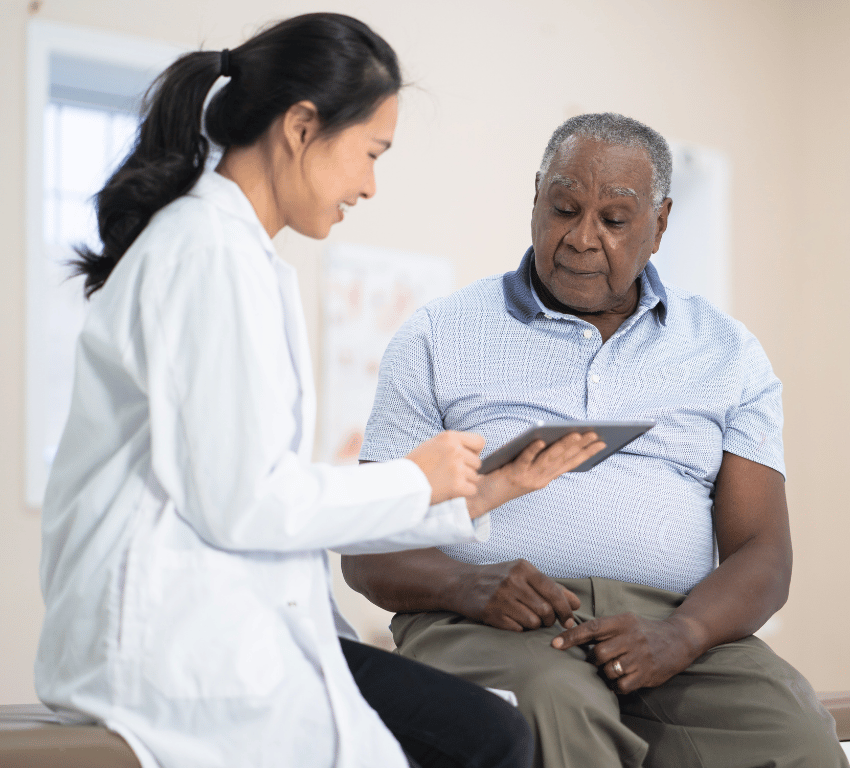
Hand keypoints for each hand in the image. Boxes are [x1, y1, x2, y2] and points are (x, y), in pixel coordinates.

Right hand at [406, 431, 485, 508]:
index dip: (474, 452)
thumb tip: (474, 450)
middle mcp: (455, 450)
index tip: (465, 458)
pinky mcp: (457, 485)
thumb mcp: (433, 444)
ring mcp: (457, 468)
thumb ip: (453, 444)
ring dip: (464, 482)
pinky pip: (472, 489)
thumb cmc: (416, 464)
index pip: (480, 442)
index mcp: (450, 437)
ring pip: (475, 477)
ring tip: (446, 482)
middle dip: (467, 469)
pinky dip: (463, 493)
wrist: (402, 483)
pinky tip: (449, 490)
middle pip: (477, 462)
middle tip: (449, 474)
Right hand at [454, 559, 580, 631]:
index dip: (566, 610)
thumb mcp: (523, 575)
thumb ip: (552, 587)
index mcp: (523, 568)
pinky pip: (517, 629)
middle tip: (543, 619)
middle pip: (546, 610)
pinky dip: (519, 628)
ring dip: (534, 625)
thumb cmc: (498, 578)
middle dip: (549, 620)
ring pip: (533, 622)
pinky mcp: (491, 613)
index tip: (569, 621)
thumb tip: (576, 603)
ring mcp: (500, 597)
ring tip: (526, 618)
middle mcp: (512, 581)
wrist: (462, 583)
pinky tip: (512, 620)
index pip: (554, 592)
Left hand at [466, 431, 604, 516]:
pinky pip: (524, 460)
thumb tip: (551, 435)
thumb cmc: (501, 477)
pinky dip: (533, 450)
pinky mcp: (513, 475)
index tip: (602, 442)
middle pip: (564, 459)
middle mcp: (540, 479)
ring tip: (576, 433)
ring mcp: (528, 478)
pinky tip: (540, 440)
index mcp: (545, 477)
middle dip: (582, 446)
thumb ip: (538, 456)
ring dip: (563, 446)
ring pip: (549, 459)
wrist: (479, 497)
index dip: (586, 453)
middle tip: (596, 433)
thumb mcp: (525, 467)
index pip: (570, 463)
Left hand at [551, 613, 702, 693]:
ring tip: (615, 667)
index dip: (571, 636)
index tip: (554, 643)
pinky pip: (620, 685)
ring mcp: (639, 657)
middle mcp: (630, 637)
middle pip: (598, 653)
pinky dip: (617, 685)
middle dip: (594, 659)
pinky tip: (623, 679)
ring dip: (606, 672)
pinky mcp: (646, 674)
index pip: (592, 627)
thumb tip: (572, 633)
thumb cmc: (644, 631)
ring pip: (608, 670)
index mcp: (622, 621)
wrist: (678, 640)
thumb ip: (604, 627)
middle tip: (601, 659)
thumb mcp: (626, 621)